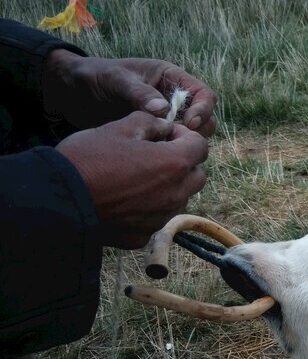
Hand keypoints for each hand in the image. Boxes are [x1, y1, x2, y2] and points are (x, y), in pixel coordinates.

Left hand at [42, 49, 217, 137]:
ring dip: (185, 143)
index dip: (203, 109)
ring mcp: (165, 118)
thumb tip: (163, 110)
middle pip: (204, 118)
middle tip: (177, 140)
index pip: (204, 94)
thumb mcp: (114, 79)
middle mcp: (173, 99)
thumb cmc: (93, 76)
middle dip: (198, 131)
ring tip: (165, 148)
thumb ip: (138, 92)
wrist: (70, 92)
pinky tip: (155, 156)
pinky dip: (169, 152)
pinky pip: (172, 145)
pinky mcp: (154, 134)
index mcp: (171, 78)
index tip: (189, 124)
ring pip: (192, 135)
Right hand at [56, 112, 208, 248]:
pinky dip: (149, 208)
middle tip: (156, 155)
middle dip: (183, 163)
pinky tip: (125, 200)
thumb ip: (149, 123)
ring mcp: (160, 217)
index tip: (165, 134)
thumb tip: (164, 127)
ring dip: (169, 187)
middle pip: (197, 176)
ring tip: (139, 178)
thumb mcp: (117, 128)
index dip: (184, 136)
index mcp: (174, 164)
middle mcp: (175, 194)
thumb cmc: (87, 159)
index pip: (200, 146)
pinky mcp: (143, 235)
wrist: (56, 200)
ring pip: (179, 199)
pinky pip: (156, 218)